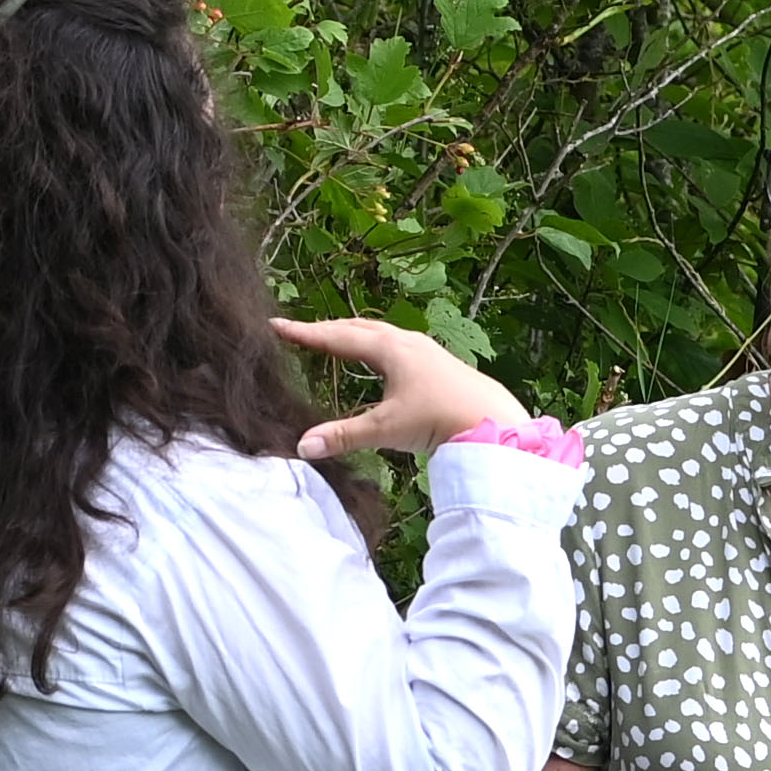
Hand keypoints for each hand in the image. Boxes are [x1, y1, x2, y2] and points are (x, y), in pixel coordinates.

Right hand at [274, 314, 522, 459]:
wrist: (494, 421)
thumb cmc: (440, 420)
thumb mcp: (387, 429)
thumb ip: (344, 436)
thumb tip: (303, 446)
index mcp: (389, 349)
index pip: (337, 336)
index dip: (305, 333)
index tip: (276, 324)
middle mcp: (406, 341)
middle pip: (358, 328)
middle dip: (327, 328)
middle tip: (301, 330)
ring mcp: (425, 349)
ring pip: (380, 333)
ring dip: (354, 333)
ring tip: (335, 338)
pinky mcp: (438, 362)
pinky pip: (397, 343)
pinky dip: (376, 344)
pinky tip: (381, 358)